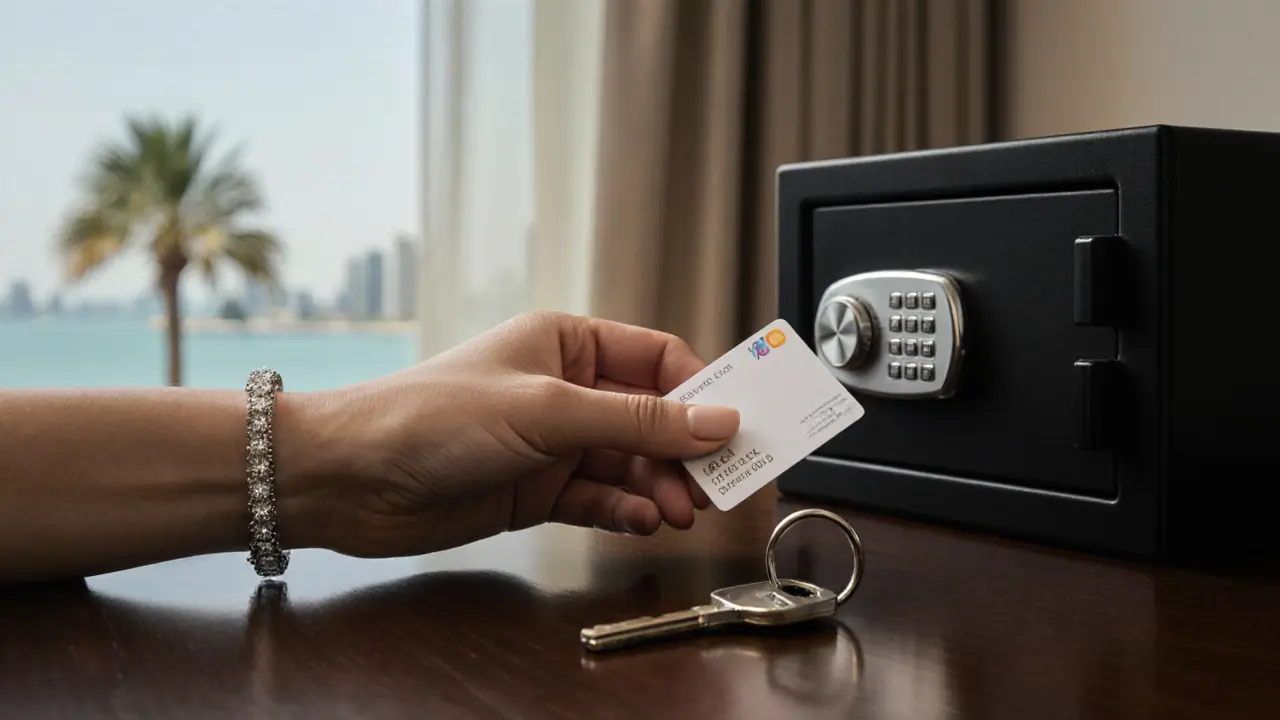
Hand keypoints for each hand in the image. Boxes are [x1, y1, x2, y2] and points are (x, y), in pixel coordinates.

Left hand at [292, 310, 739, 557]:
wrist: (352, 478)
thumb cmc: (431, 416)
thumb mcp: (547, 410)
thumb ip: (637, 420)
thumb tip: (716, 421)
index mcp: (566, 343)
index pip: (657, 359)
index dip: (702, 390)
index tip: (738, 425)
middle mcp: (564, 389)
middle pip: (652, 416)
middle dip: (686, 449)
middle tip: (716, 482)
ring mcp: (551, 442)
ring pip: (631, 462)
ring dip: (660, 486)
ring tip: (680, 511)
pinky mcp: (538, 490)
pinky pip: (601, 498)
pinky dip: (625, 510)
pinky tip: (641, 522)